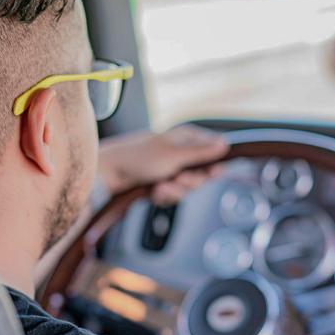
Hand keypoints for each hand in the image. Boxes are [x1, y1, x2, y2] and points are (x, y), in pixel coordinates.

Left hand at [98, 125, 228, 205]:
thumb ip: (201, 152)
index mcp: (186, 138)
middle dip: (190, 182)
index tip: (212, 172)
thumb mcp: (174, 155)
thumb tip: (225, 143)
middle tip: (178, 179)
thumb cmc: (138, 158)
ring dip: (175, 191)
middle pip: (203, 175)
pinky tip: (154, 192)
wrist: (109, 174)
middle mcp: (181, 153)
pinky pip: (173, 196)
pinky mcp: (162, 183)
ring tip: (160, 186)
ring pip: (188, 189)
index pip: (214, 150)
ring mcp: (171, 169)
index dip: (214, 165)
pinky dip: (164, 196)